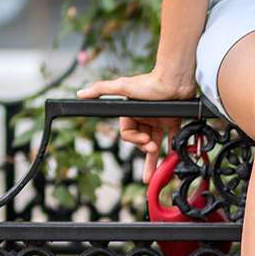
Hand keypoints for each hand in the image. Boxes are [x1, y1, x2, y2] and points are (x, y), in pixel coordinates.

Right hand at [77, 69, 197, 181]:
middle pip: (141, 141)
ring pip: (155, 143)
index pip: (128, 133)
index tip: (145, 140)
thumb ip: (101, 90)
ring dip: (154, 159)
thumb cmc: (149, 83)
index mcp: (131, 112)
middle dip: (144, 152)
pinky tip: (172, 161)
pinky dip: (171, 149)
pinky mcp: (172, 121)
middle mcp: (144, 117)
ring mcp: (158, 120)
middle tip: (151, 154)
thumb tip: (80, 94)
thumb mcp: (122, 86)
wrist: (174, 80)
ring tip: (155, 175)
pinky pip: (171, 139)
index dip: (135, 139)